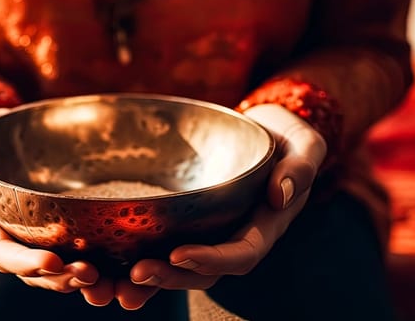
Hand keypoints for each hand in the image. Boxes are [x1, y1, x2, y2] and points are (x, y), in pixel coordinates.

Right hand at [0, 107, 98, 292]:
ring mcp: (31, 231)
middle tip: (89, 274)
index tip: (52, 262)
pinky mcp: (53, 222)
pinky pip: (70, 246)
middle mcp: (6, 234)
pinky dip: (90, 257)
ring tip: (103, 276)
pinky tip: (113, 260)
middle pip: (30, 269)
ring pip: (53, 266)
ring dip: (76, 276)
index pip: (0, 250)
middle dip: (59, 277)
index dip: (23, 261)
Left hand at [106, 104, 326, 308]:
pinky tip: (111, 264)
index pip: (241, 253)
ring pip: (180, 267)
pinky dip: (140, 258)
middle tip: (136, 274)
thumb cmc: (287, 137)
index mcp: (265, 225)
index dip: (211, 258)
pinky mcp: (189, 222)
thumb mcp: (303, 143)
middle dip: (171, 276)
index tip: (180, 253)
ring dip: (150, 278)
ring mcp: (211, 233)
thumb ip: (299, 167)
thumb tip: (280, 194)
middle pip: (204, 270)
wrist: (265, 132)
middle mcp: (235, 236)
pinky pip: (165, 245)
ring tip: (116, 283)